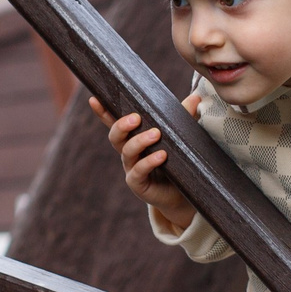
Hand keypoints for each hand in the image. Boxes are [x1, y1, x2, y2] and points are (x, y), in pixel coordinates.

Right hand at [91, 92, 205, 231]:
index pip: (114, 122)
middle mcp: (128, 152)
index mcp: (133, 137)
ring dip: (139, 141)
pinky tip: (161, 156)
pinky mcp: (138, 183)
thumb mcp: (178, 137)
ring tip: (155, 134)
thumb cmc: (175, 161)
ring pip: (127, 152)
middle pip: (115, 136)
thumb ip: (183, 117)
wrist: (180, 193)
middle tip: (136, 118)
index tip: (95, 99)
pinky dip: (149, 162)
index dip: (103, 112)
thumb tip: (195, 98)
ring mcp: (131, 168)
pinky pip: (139, 171)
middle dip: (122, 125)